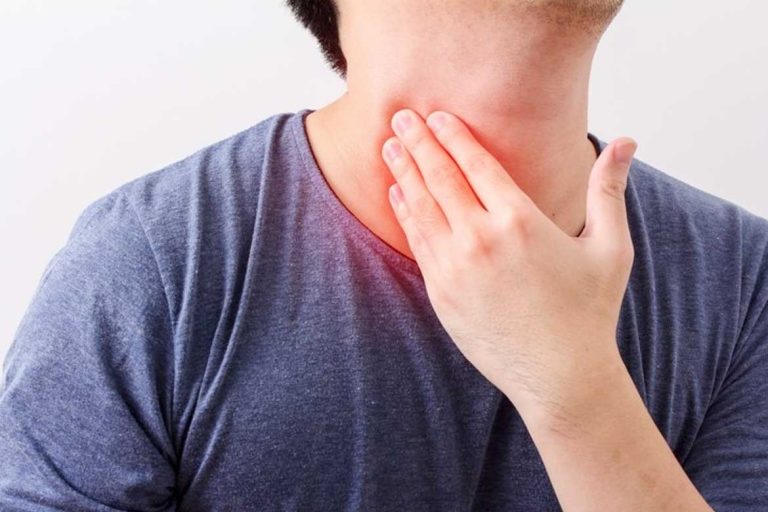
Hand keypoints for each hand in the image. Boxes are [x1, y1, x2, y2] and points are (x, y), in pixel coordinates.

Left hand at [381, 108, 637, 420]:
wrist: (559, 376)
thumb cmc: (588, 312)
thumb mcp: (610, 247)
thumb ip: (609, 190)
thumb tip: (626, 141)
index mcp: (521, 221)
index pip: (477, 164)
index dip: (453, 136)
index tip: (436, 115)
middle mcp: (482, 239)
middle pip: (441, 177)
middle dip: (418, 143)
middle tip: (400, 116)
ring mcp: (455, 268)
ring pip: (421, 207)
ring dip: (404, 173)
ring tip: (389, 147)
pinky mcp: (441, 293)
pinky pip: (417, 242)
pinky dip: (405, 214)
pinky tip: (397, 194)